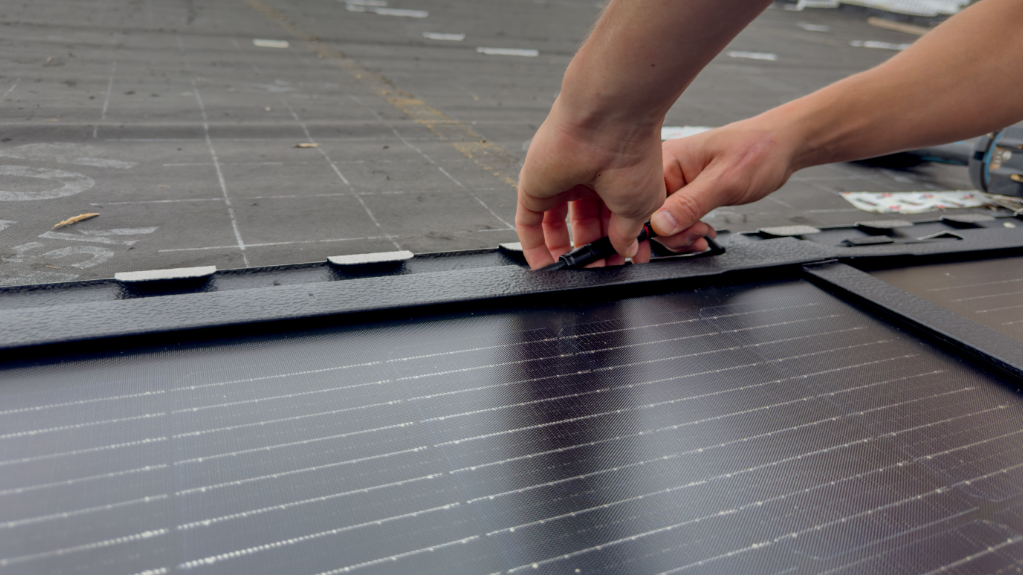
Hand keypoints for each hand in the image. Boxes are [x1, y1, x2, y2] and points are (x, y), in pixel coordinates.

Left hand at [515, 108, 665, 269]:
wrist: (606, 122)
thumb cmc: (631, 152)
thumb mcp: (640, 206)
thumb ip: (628, 233)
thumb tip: (625, 250)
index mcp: (614, 181)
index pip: (609, 222)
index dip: (613, 247)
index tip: (617, 266)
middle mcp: (585, 181)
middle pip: (582, 227)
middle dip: (590, 253)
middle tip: (596, 273)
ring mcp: (558, 184)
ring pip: (554, 228)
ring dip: (563, 254)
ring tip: (574, 274)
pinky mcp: (534, 188)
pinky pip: (528, 224)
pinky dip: (534, 248)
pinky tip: (545, 268)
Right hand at [651, 121, 797, 249]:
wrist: (782, 147)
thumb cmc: (759, 150)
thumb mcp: (724, 181)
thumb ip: (690, 204)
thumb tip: (660, 225)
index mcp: (668, 160)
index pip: (644, 202)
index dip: (652, 227)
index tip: (672, 239)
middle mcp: (667, 171)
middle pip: (651, 216)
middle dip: (673, 234)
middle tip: (698, 234)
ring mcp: (678, 183)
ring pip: (664, 222)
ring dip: (683, 235)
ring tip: (704, 233)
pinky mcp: (689, 192)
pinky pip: (678, 219)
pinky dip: (690, 231)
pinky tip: (704, 231)